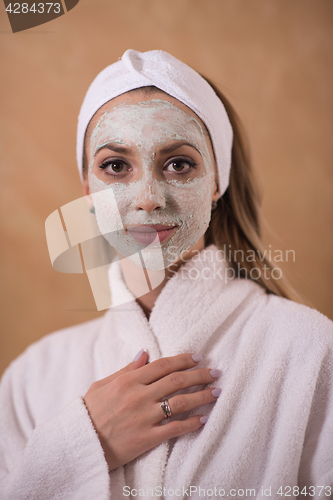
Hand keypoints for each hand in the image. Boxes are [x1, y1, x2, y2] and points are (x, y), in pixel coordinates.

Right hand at [83, 351, 220, 470]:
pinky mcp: (147, 439)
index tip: (198, 357)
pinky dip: (192, 423)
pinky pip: (175, 429)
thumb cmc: (89, 411)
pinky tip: (204, 419)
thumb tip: (145, 352)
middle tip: (215, 372)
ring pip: (181, 403)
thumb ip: (127, 369)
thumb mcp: (103, 384)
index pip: (163, 365)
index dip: (183, 359)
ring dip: (202, 396)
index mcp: (129, 380)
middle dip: (200, 375)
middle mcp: (139, 396)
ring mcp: (144, 417)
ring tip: (217, 392)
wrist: (80, 443)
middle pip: (177, 380)